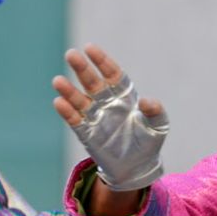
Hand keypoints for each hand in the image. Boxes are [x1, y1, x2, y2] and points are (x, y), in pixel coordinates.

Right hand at [52, 44, 168, 192]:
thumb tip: (146, 101)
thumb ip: (155, 111)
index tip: (90, 48)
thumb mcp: (159, 125)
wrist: (137, 167)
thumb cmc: (148, 141)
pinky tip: (59, 102)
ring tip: (58, 81)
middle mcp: (107, 102)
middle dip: (82, 69)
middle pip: (93, 82)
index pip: (112, 74)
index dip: (102, 61)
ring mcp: (95, 117)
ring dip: (69, 91)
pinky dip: (67, 112)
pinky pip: (75, 121)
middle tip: (71, 54)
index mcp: (124, 96)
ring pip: (80, 100)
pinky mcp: (87, 134)